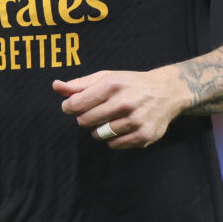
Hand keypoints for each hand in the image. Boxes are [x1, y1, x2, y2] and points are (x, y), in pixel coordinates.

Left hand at [52, 68, 188, 148]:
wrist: (167, 92)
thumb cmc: (130, 83)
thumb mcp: (106, 77)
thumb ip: (79, 84)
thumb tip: (55, 86)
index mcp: (112, 85)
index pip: (77, 104)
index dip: (69, 107)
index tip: (70, 106)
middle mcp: (125, 102)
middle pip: (86, 121)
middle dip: (84, 118)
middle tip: (93, 112)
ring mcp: (135, 121)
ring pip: (99, 135)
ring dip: (98, 129)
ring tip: (108, 119)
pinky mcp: (144, 136)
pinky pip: (114, 145)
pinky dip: (112, 139)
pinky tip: (120, 127)